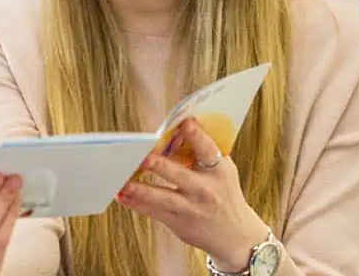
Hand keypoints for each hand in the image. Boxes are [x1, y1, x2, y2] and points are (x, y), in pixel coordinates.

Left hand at [117, 118, 272, 271]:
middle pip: (179, 175)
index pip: (207, 150)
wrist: (235, 235)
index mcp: (219, 171)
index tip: (185, 123)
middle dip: (160, 166)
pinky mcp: (178, 222)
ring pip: (162, 198)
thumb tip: (176, 131)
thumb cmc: (225, 194)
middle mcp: (205, 190)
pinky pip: (154, 212)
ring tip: (122, 184)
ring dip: (140, 190)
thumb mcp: (223, 171)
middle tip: (144, 157)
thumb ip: (204, 152)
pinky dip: (136, 203)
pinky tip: (123, 196)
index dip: (197, 135)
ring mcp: (191, 208)